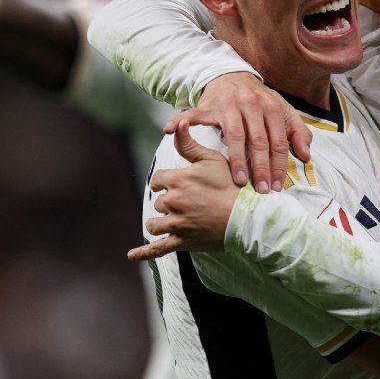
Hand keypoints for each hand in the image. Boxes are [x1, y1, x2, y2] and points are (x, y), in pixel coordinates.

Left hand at [128, 120, 240, 260]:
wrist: (247, 216)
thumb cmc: (232, 186)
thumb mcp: (212, 159)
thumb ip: (189, 144)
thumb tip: (177, 123)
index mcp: (177, 180)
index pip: (158, 180)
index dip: (167, 182)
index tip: (178, 184)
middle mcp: (172, 201)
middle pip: (158, 202)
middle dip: (169, 202)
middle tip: (189, 203)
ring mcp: (176, 223)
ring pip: (155, 223)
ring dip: (161, 221)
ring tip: (174, 220)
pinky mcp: (181, 242)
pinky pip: (157, 248)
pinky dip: (143, 252)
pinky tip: (132, 255)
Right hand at [163, 72, 312, 193]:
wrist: (233, 76)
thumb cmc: (259, 100)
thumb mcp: (283, 112)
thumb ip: (298, 132)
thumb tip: (306, 155)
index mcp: (271, 107)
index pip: (277, 141)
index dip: (278, 165)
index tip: (276, 186)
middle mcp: (251, 104)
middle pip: (258, 140)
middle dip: (260, 168)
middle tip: (260, 190)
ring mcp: (228, 105)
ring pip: (234, 136)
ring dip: (236, 160)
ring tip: (237, 181)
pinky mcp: (208, 106)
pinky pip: (193, 115)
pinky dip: (180, 122)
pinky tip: (170, 131)